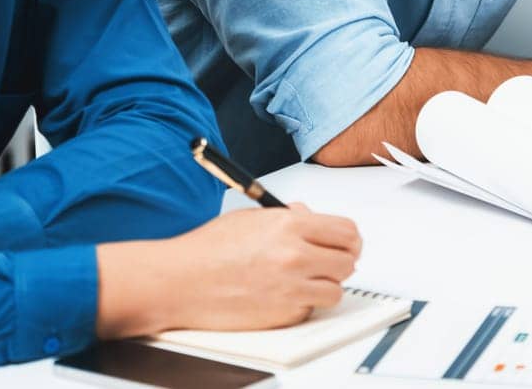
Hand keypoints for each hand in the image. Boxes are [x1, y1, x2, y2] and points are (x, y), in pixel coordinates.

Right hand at [97, 205, 361, 337]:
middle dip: (341, 261)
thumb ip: (288, 216)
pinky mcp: (283, 314)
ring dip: (325, 285)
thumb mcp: (252, 217)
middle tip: (329, 262)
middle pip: (348, 261)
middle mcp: (295, 255)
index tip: (346, 243)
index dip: (349, 238)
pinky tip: (284, 294)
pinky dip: (304, 304)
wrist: (182, 280)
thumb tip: (311, 216)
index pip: (347, 231)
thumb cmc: (208, 249)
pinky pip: (310, 309)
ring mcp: (291, 287)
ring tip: (306, 280)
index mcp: (290, 225)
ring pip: (336, 289)